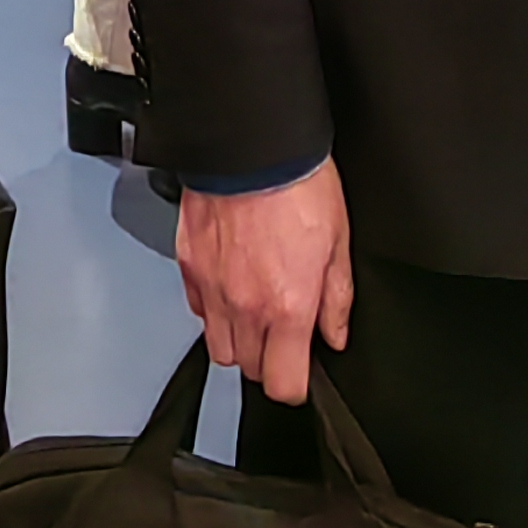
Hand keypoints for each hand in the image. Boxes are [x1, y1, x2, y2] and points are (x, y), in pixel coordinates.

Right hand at [177, 164, 351, 405]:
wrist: (252, 143)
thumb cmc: (299, 183)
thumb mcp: (338, 241)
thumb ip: (336, 298)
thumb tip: (334, 334)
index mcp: (287, 306)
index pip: (282, 384)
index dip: (295, 384)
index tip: (301, 370)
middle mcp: (245, 306)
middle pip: (249, 369)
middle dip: (268, 358)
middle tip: (283, 328)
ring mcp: (211, 288)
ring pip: (219, 346)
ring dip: (238, 338)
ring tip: (256, 309)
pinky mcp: (189, 265)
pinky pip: (198, 309)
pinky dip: (213, 307)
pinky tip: (231, 282)